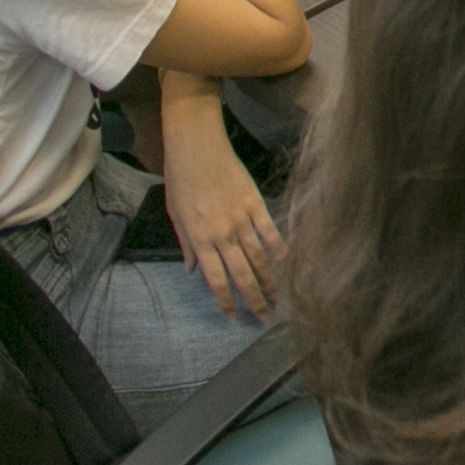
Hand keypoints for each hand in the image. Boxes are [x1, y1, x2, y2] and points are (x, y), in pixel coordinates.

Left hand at [160, 116, 280, 317]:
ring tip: (280, 296)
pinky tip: (287, 262)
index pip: (215, 279)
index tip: (232, 316)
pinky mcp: (256, 204)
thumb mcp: (176, 215)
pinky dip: (280, 248)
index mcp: (201, 239)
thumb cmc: (181, 180)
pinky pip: (271, 231)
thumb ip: (187, 245)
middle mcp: (222, 235)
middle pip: (242, 274)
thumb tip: (193, 270)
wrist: (197, 148)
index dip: (225, 301)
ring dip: (271, 279)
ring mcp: (242, 219)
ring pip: (260, 257)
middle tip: (263, 316)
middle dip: (254, 298)